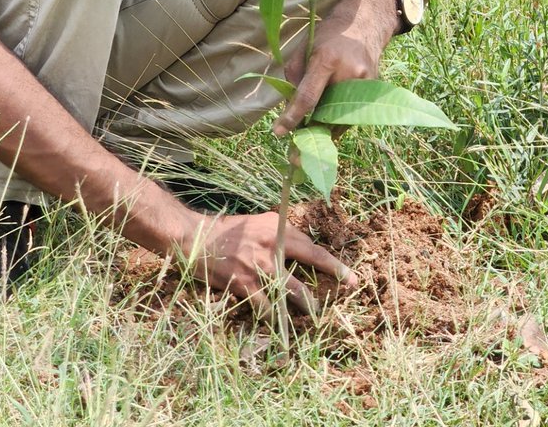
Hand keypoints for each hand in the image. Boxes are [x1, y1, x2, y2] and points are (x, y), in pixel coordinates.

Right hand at [184, 211, 355, 316]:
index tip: (351, 278)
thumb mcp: (258, 223)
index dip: (333, 265)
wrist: (196, 237)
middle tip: (342, 298)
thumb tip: (305, 246)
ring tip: (313, 316)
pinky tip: (278, 324)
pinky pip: (266, 307)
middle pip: (307, 270)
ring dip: (304, 307)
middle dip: (327, 286)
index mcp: (276, 229)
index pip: (312, 248)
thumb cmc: (229, 231)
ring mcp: (257, 267)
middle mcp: (271, 245)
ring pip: (290, 293)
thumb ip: (280, 234)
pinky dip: (274, 317)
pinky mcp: (243, 284)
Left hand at [273, 0, 396, 135]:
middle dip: (308, 129)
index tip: (278, 132)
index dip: (292, 117)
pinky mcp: (372, 90)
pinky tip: (327, 122)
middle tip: (294, 147)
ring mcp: (365, 84)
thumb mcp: (304, 49)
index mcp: (327, 60)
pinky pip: (351, 115)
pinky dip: (337, 122)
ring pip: (339, 119)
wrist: (363, 24)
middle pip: (325, 112)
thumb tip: (289, 110)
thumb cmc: (328, 35)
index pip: (308, 96)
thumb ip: (294, 78)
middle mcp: (349, 73)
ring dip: (323, 129)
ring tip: (310, 135)